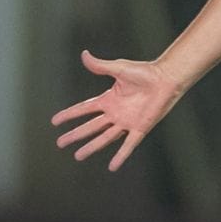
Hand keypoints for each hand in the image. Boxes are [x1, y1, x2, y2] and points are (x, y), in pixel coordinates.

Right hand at [51, 51, 184, 171]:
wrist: (165, 79)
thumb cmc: (144, 72)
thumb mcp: (118, 68)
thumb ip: (100, 66)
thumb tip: (84, 54)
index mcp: (109, 99)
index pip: (84, 109)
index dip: (69, 115)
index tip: (55, 121)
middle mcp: (115, 113)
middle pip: (90, 127)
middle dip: (75, 135)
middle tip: (60, 143)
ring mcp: (126, 122)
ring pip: (104, 138)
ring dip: (92, 147)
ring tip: (78, 156)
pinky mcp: (139, 128)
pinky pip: (128, 144)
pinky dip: (121, 155)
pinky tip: (112, 167)